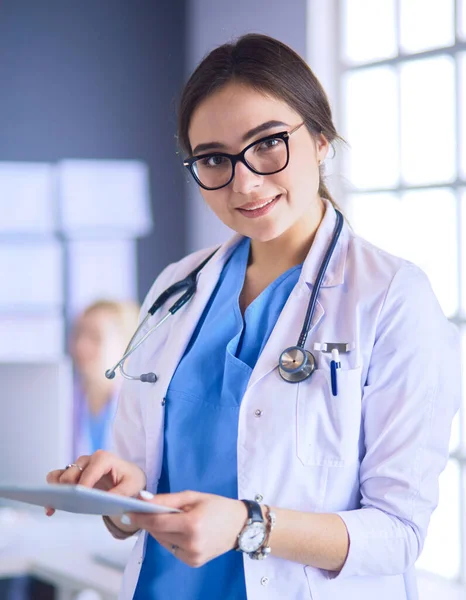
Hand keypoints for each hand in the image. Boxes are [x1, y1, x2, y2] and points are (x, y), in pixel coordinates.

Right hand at [45, 450, 145, 515]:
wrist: (128, 476)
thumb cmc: (130, 479)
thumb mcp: (132, 486)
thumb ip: (121, 493)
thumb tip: (106, 500)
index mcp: (103, 459)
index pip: (89, 472)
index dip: (83, 486)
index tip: (79, 499)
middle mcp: (87, 460)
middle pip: (70, 474)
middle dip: (67, 489)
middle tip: (69, 504)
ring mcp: (77, 467)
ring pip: (59, 475)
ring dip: (55, 490)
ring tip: (54, 505)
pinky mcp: (72, 475)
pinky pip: (56, 480)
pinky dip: (52, 492)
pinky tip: (52, 507)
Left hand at [126, 491, 247, 567]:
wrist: (240, 526)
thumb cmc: (217, 506)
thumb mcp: (192, 497)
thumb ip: (167, 500)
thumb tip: (142, 500)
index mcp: (192, 524)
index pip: (157, 523)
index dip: (140, 518)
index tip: (126, 512)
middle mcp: (191, 544)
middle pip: (158, 532)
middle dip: (149, 521)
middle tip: (144, 510)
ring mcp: (192, 556)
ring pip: (163, 541)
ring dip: (160, 530)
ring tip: (168, 518)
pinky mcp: (193, 562)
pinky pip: (172, 548)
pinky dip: (171, 538)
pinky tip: (180, 530)